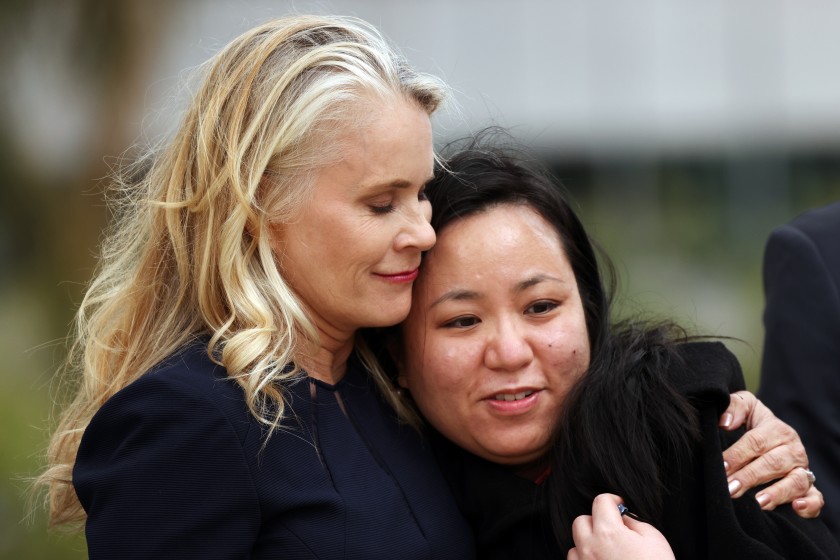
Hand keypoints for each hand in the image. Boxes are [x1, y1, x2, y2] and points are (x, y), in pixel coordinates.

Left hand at [568, 494, 674, 559]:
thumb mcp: (654, 539)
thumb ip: (635, 522)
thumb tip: (624, 518)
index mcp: (608, 533)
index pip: (600, 501)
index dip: (612, 501)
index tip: (619, 507)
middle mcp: (590, 548)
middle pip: (581, 521)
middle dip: (596, 521)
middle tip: (614, 530)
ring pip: (575, 544)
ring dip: (588, 544)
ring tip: (608, 552)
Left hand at [719, 390, 821, 516]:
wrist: (775, 437)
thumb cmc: (755, 423)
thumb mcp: (746, 408)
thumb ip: (735, 406)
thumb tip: (725, 421)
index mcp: (777, 429)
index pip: (756, 442)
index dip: (738, 455)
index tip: (722, 466)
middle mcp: (793, 450)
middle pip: (773, 463)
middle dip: (750, 477)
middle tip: (731, 488)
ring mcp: (803, 469)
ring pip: (795, 482)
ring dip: (777, 493)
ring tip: (758, 502)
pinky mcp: (809, 488)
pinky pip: (815, 497)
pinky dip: (809, 503)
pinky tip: (796, 507)